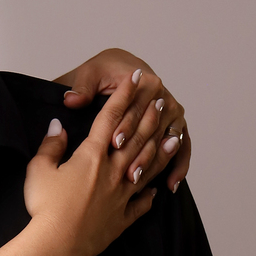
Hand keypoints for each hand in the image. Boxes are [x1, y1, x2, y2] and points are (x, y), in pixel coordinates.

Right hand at [0, 84, 160, 255]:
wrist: (58, 245)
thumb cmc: (45, 207)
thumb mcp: (39, 170)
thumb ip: (51, 145)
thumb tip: (57, 125)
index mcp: (92, 156)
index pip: (110, 118)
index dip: (122, 96)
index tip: (134, 79)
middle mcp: (113, 172)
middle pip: (136, 139)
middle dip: (149, 118)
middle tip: (161, 101)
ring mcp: (121, 195)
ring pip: (147, 168)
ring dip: (161, 151)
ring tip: (174, 137)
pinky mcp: (122, 218)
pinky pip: (141, 204)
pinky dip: (149, 196)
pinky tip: (157, 191)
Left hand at [56, 48, 190, 190]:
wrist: (119, 70)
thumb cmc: (104, 72)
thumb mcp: (90, 73)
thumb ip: (82, 87)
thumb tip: (72, 100)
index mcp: (146, 82)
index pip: (136, 108)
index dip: (125, 126)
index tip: (113, 143)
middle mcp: (164, 97)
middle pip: (151, 128)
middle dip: (138, 150)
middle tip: (126, 171)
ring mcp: (172, 114)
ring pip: (166, 142)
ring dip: (154, 163)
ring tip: (137, 181)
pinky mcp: (175, 128)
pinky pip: (182, 149)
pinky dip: (179, 166)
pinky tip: (170, 185)